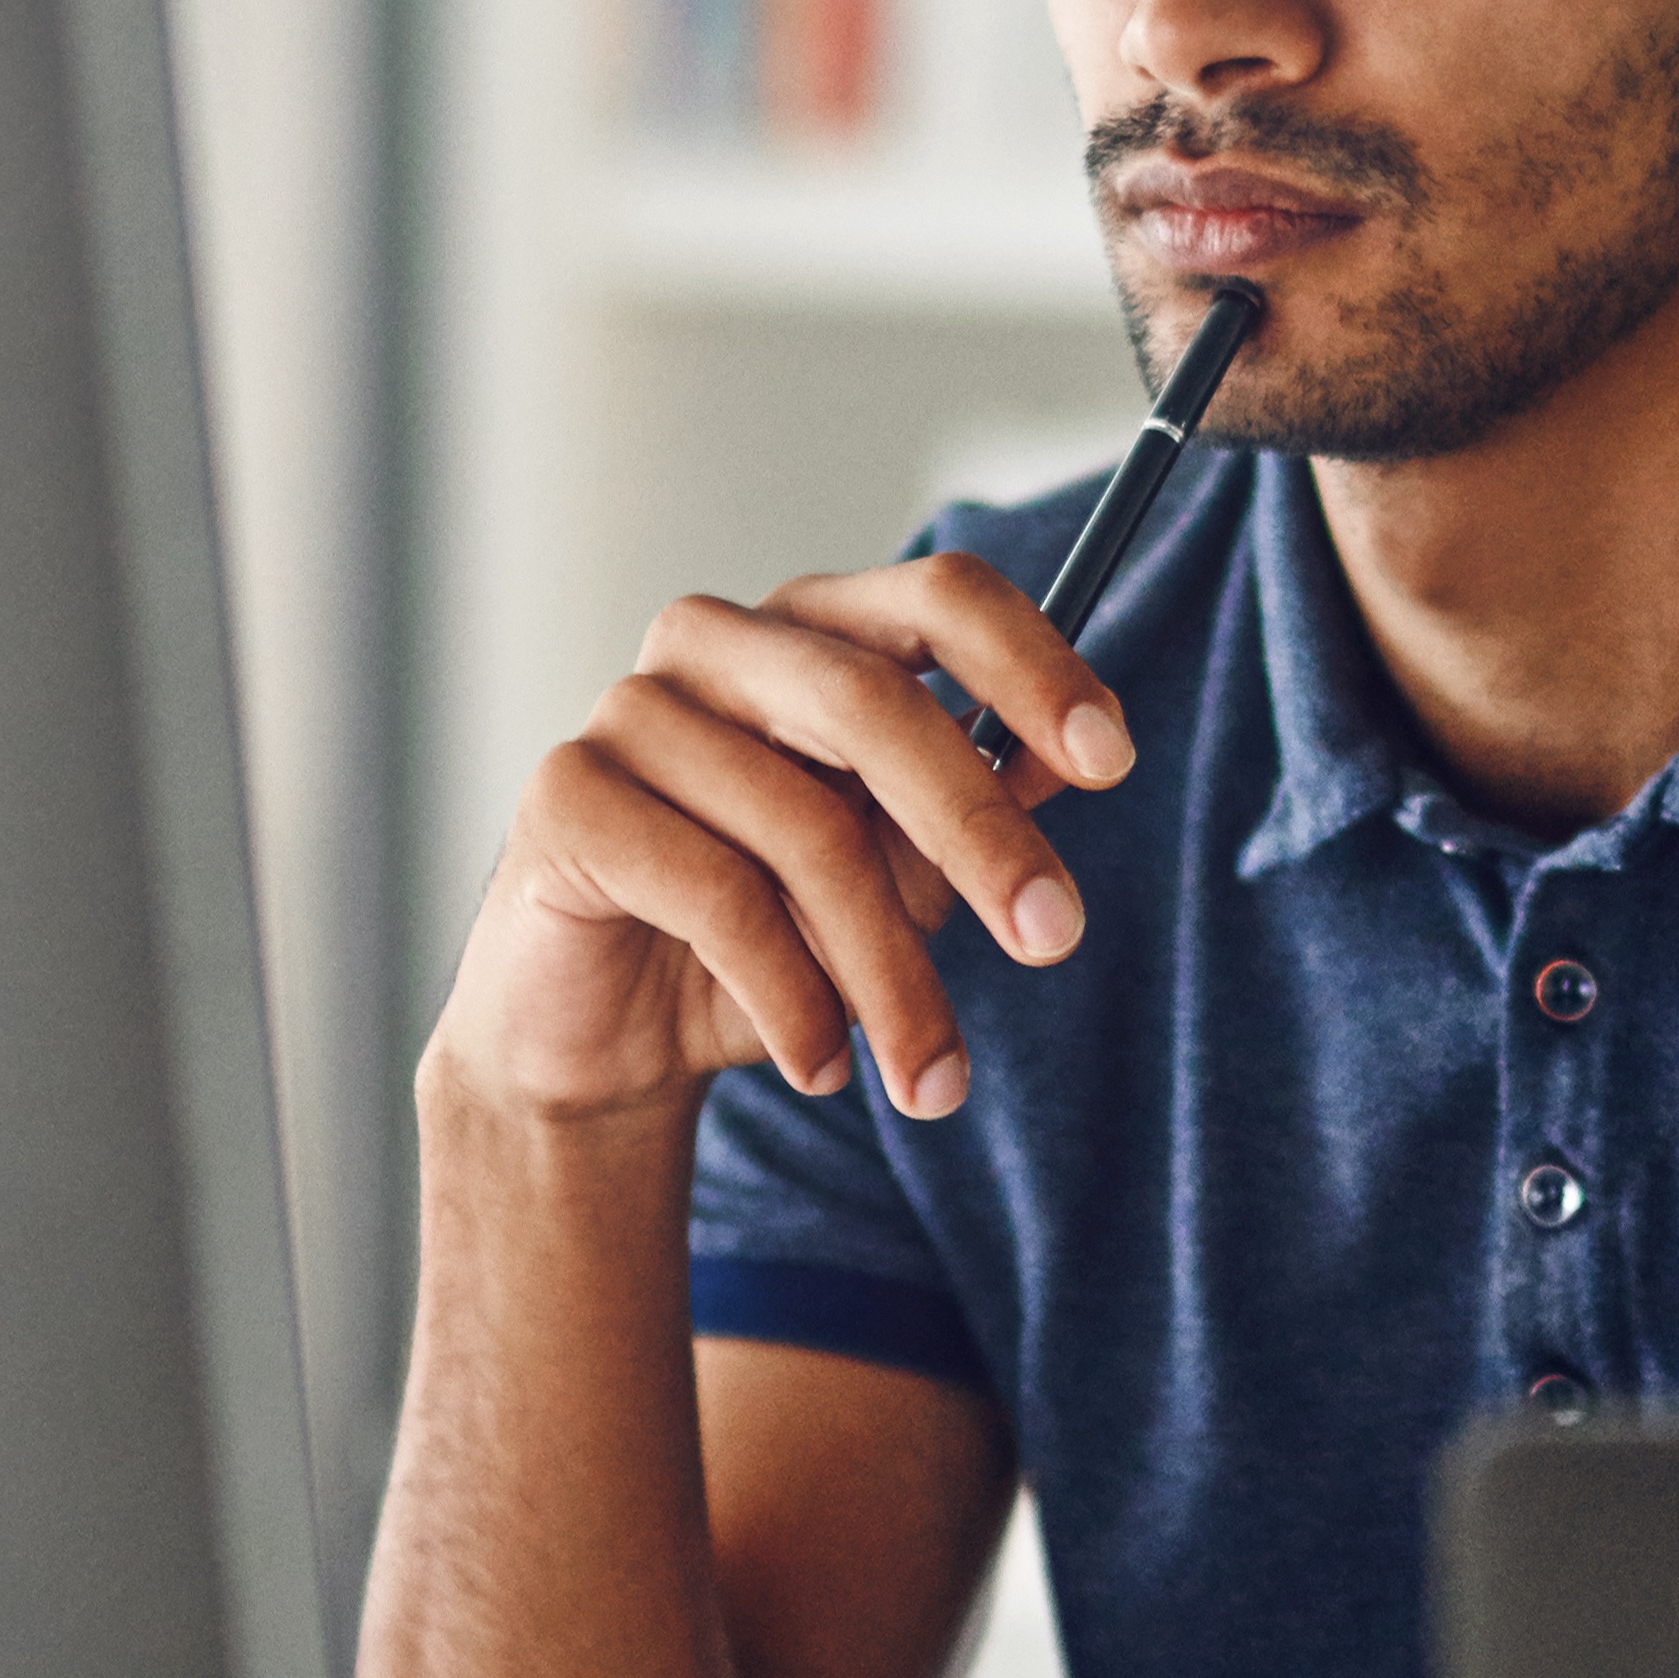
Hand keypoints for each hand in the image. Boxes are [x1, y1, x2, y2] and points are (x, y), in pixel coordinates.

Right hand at [428, 562, 1134, 1132]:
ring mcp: (630, 711)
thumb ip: (970, 810)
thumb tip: (1065, 761)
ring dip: (889, 974)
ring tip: (932, 1080)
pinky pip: (716, 894)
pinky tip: (823, 1066)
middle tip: (1053, 938)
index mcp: (812, 633)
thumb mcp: (896, 881)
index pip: (937, 597)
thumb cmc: (763, 942)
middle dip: (980, 832)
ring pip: (805, 826)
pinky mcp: (566, 797)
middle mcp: (715, 643)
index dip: (1033, 665)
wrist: (604, 1043)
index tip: (1112, 760)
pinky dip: (791, 999)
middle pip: (875, 703)